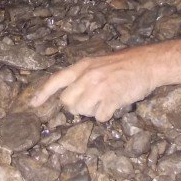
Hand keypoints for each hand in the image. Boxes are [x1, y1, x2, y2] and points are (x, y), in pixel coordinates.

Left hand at [30, 49, 159, 121]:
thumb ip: (83, 76)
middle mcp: (88, 76)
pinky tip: (113, 105)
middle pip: (67, 101)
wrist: (147, 63)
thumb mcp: (98, 63)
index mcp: (83, 66)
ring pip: (82, 110)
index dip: (43, 93)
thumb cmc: (124, 64)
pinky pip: (99, 116)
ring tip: (105, 101)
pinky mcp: (112, 98)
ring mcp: (99, 87)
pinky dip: (106, 115)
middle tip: (91, 101)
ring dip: (92, 111)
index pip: (56, 80)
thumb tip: (70, 97)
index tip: (33, 105)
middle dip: (76, 106)